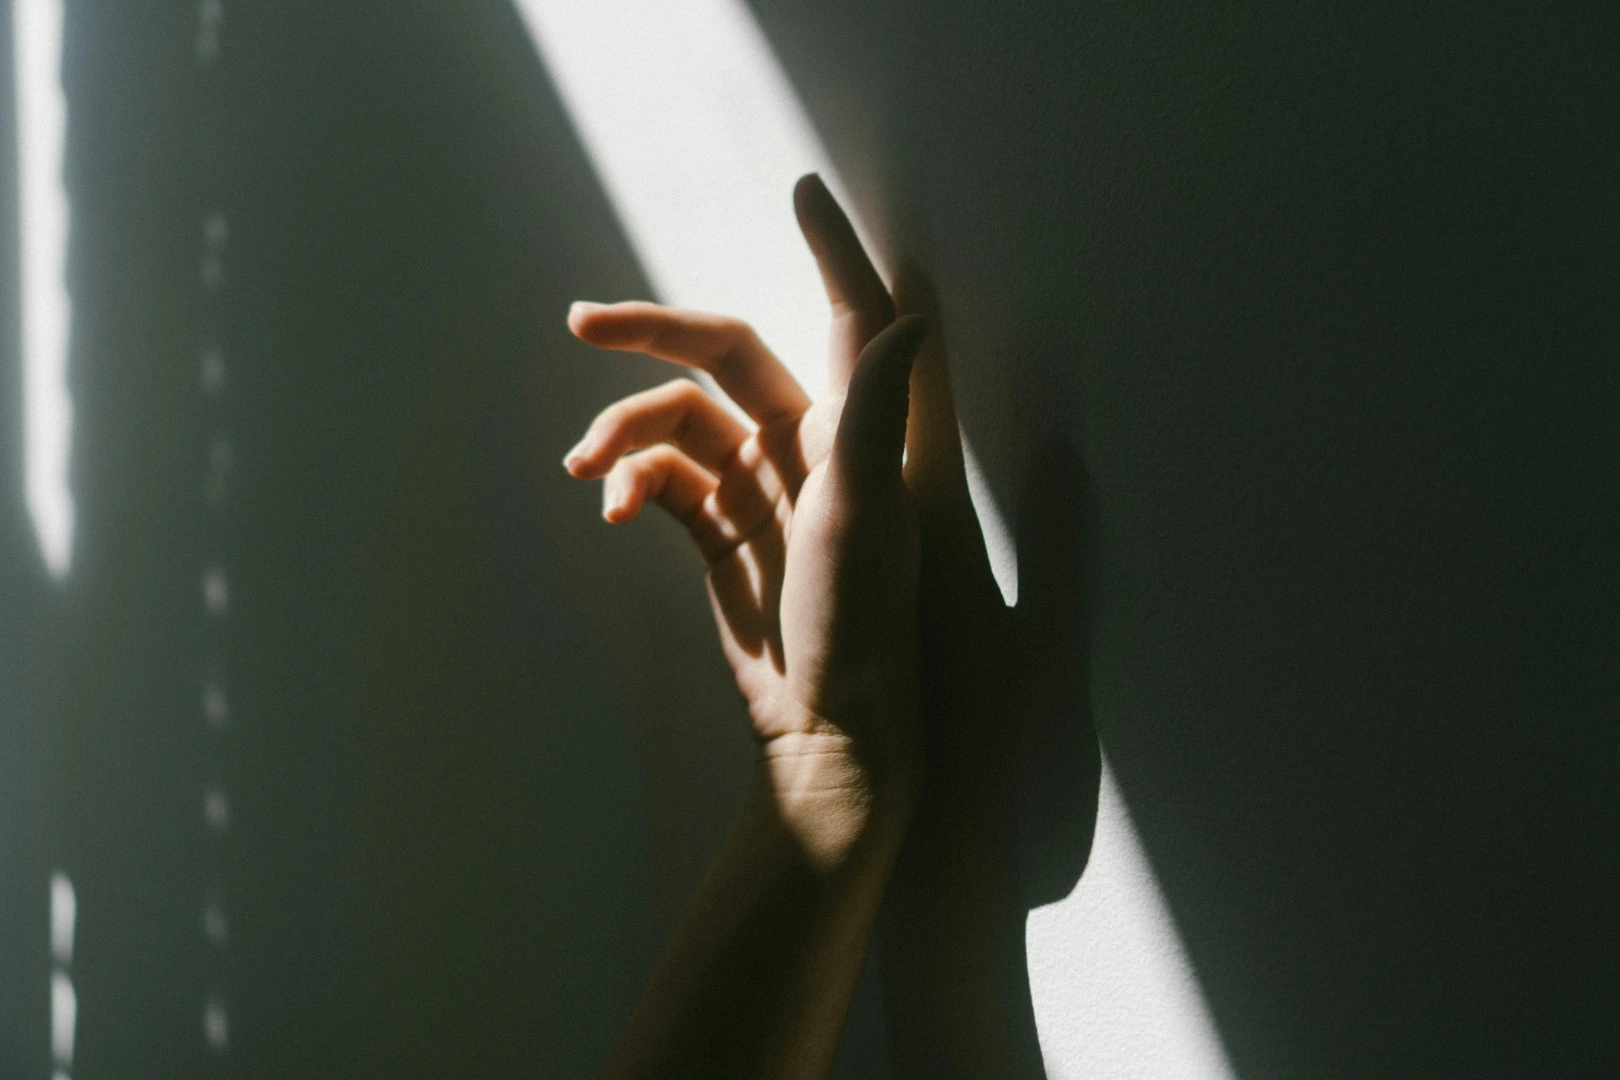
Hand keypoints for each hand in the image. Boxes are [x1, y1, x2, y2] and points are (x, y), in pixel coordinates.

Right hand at [563, 176, 927, 863]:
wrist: (820, 723)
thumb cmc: (859, 622)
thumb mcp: (863, 516)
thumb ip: (873, 413)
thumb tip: (910, 317)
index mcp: (852, 428)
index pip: (844, 315)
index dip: (828, 250)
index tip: (801, 188)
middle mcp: (804, 443)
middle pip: (722, 355)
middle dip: (652, 333)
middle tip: (581, 322)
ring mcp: (755, 485)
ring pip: (675, 422)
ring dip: (623, 435)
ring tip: (588, 471)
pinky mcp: (716, 528)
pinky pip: (660, 479)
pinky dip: (630, 483)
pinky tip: (611, 510)